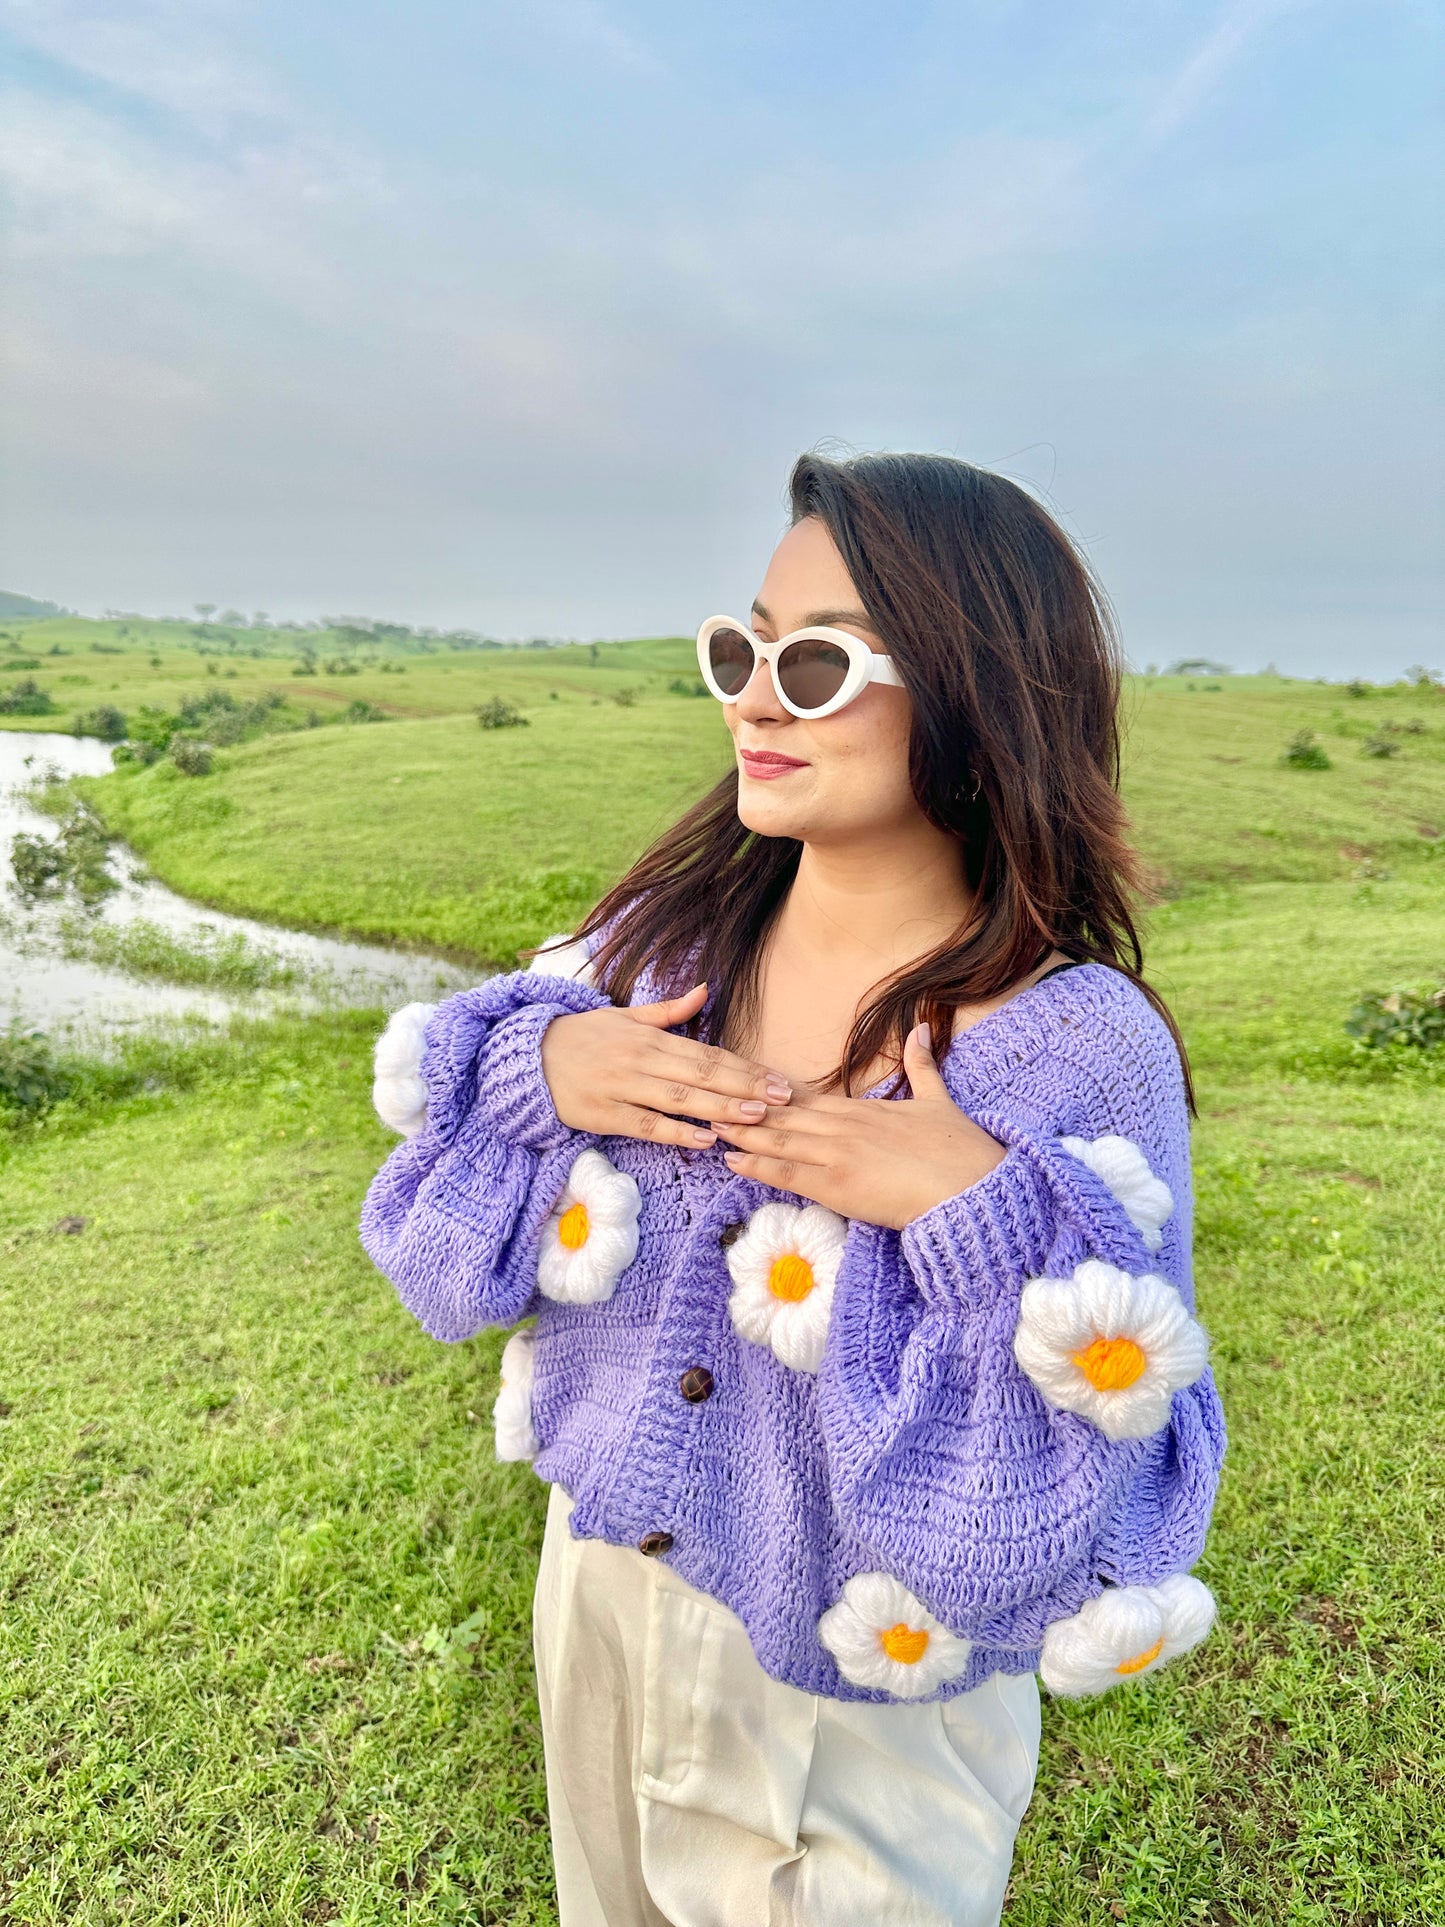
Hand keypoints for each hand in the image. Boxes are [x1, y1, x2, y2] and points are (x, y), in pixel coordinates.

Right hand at [541, 982, 793, 1147]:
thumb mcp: (624, 1017)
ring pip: (679, 1100)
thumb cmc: (583, 1038)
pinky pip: (645, 1126)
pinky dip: (676, 1134)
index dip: (745, 1067)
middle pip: (701, 1076)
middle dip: (745, 1088)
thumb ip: (669, 1010)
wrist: (527, 1059)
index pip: (707, 1053)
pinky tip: (705, 1141)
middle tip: (782, 1100)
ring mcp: (622, 1088)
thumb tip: (706, 991)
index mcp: (649, 1037)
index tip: (777, 1079)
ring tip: (757, 1117)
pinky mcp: (604, 1115)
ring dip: (720, 1109)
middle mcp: (640, 1060)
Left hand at [714, 1024, 1005, 1229]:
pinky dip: (757, 1168)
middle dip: (741, 1107)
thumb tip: (921, 1028)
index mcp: (860, 1110)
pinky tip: (731, 1162)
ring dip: (739, 1132)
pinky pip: (789, 1175)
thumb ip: (921, 1066)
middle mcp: (842, 1127)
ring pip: (777, 1140)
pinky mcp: (838, 1186)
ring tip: (705, 1121)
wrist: (974, 1189)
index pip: (803, 1098)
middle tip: (703, 1096)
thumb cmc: (959, 1150)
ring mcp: (837, 1155)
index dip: (767, 1092)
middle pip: (780, 1115)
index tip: (738, 1081)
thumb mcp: (938, 1101)